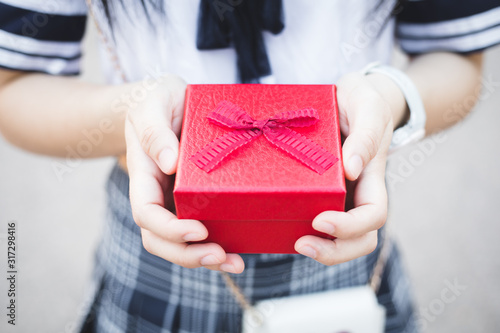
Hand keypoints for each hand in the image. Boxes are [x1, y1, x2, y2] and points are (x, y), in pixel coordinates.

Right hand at [125, 75, 244, 273]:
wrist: (165, 101)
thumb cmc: (156, 99)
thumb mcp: (152, 104)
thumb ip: (156, 131)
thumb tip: (170, 163)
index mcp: (144, 175)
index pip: (146, 214)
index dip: (169, 229)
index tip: (198, 230)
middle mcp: (158, 193)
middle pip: (161, 239)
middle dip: (188, 255)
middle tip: (220, 256)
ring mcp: (176, 199)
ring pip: (181, 242)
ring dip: (205, 258)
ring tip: (235, 263)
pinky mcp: (196, 197)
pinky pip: (203, 227)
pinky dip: (219, 241)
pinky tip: (240, 247)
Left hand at [295, 71, 405, 264]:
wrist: (352, 98)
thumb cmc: (363, 100)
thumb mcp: (367, 106)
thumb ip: (365, 135)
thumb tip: (351, 169)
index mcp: (372, 176)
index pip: (373, 215)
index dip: (351, 226)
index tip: (321, 219)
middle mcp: (357, 192)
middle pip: (360, 239)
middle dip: (335, 251)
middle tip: (302, 244)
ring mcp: (340, 195)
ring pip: (340, 238)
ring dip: (322, 249)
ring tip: (295, 243)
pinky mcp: (320, 191)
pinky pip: (315, 219)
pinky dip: (302, 230)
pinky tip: (282, 227)